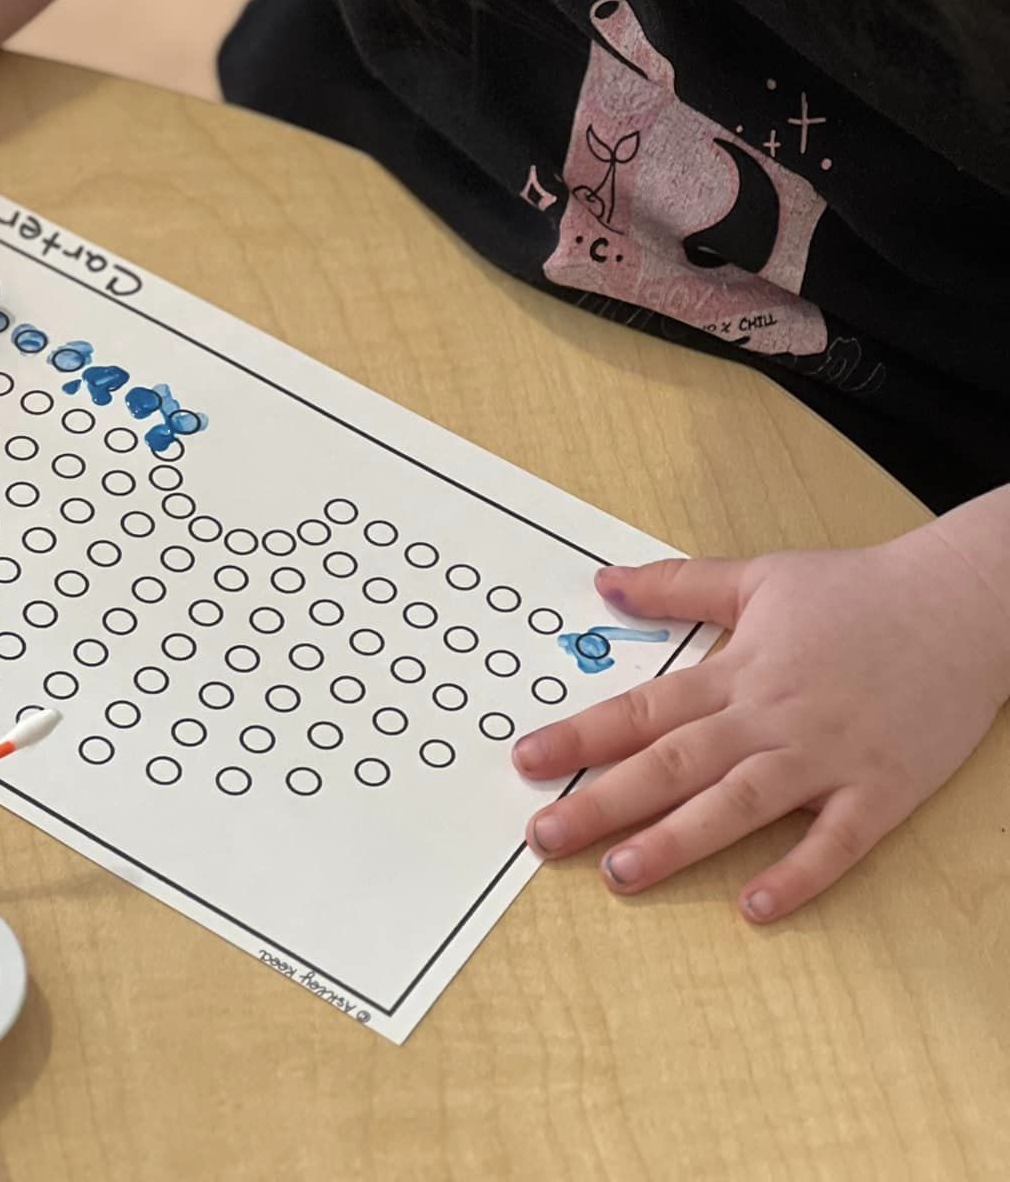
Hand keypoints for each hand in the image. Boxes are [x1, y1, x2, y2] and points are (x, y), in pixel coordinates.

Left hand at [513, 526, 1009, 921]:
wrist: (960, 606)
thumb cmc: (858, 591)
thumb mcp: (758, 577)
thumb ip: (678, 585)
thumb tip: (606, 582)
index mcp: (739, 671)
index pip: (643, 710)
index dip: (580, 736)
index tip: (526, 761)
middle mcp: (772, 718)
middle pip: (674, 765)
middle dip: (603, 802)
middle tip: (543, 834)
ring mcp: (825, 758)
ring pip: (739, 806)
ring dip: (677, 842)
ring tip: (620, 874)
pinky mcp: (879, 791)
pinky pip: (834, 843)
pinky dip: (798, 875)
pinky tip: (757, 908)